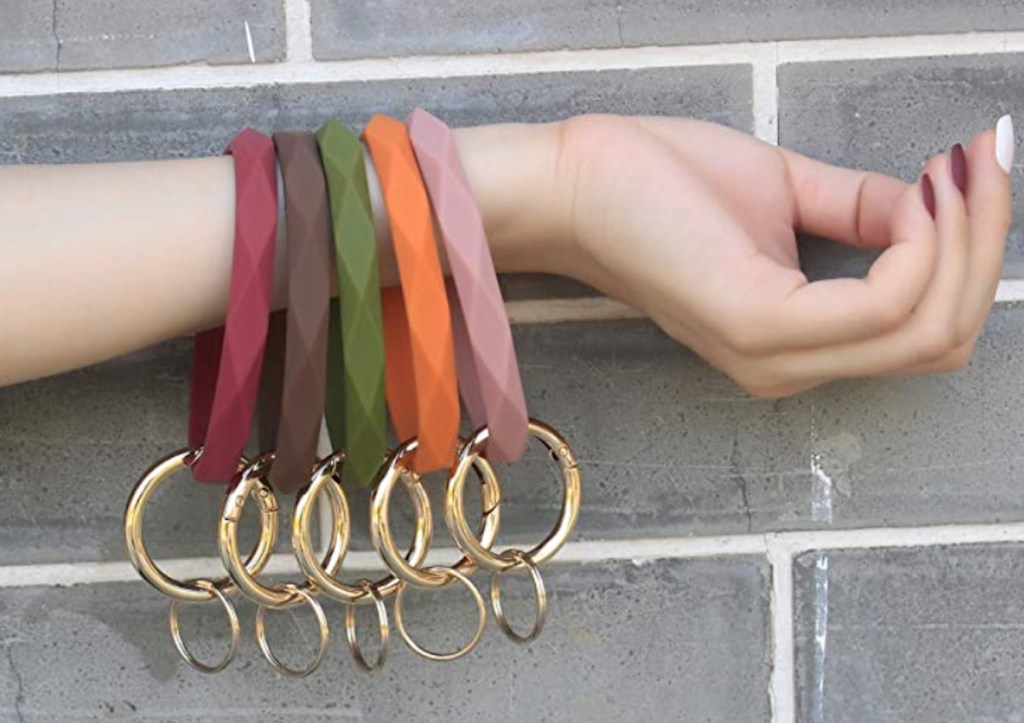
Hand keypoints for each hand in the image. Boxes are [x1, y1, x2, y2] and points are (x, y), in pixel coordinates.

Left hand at [557, 114, 1013, 397]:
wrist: (569, 183)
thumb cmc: (657, 184)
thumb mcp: (783, 194)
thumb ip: (860, 212)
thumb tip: (933, 208)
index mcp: (793, 342)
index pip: (924, 331)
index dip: (971, 255)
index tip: (976, 173)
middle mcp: (787, 366)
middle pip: (940, 339)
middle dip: (984, 249)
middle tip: (986, 166)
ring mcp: (772, 353)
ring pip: (925, 326)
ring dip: (966, 240)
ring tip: (958, 170)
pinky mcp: (756, 321)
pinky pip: (882, 302)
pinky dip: (922, 244)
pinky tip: (916, 192)